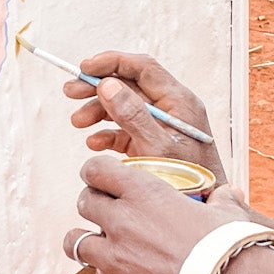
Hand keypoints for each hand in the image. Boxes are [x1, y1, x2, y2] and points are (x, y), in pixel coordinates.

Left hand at [64, 154, 256, 273]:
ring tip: (93, 250)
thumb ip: (222, 201)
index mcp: (145, 193)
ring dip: (81, 245)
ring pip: (74, 244)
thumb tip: (230, 194)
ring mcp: (116, 260)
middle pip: (85, 203)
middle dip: (91, 206)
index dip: (96, 173)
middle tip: (104, 215)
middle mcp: (122, 222)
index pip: (98, 170)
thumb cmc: (230, 247)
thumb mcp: (228, 214)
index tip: (102, 179)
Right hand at [66, 50, 228, 184]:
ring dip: (98, 111)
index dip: (111, 63)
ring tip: (77, 123)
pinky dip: (107, 133)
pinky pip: (126, 130)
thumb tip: (109, 85)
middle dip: (97, 86)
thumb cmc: (189, 180)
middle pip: (129, 85)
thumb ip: (133, 116)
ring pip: (123, 107)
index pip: (142, 68)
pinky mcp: (153, 144)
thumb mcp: (158, 147)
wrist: (204, 209)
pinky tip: (94, 143)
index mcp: (179, 102)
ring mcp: (161, 127)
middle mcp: (171, 109)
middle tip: (70, 92)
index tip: (84, 68)